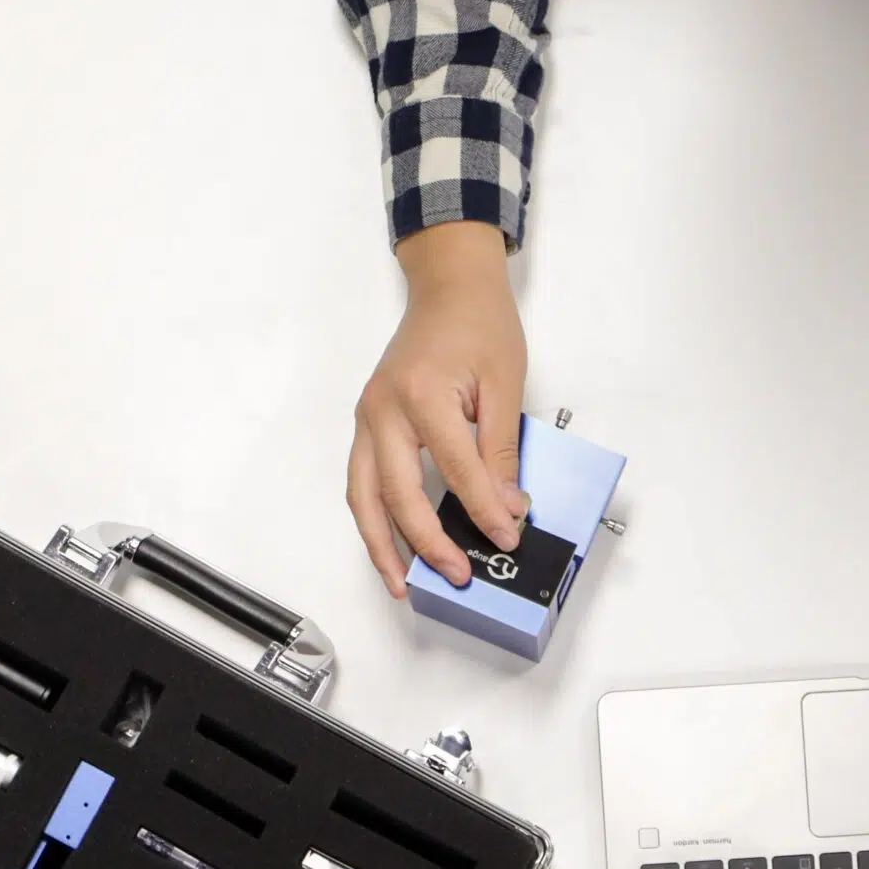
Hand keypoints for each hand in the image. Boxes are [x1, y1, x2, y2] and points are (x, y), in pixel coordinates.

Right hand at [347, 220, 529, 595]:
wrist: (447, 286)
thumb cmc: (477, 324)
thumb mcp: (505, 383)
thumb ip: (501, 450)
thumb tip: (506, 506)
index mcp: (423, 395)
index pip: (456, 472)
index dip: (482, 512)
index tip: (506, 539)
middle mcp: (384, 410)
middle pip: (398, 494)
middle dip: (426, 543)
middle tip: (456, 575)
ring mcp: (367, 418)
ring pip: (364, 496)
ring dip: (381, 544)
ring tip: (402, 583)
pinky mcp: (366, 424)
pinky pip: (361, 482)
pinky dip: (372, 518)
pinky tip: (389, 545)